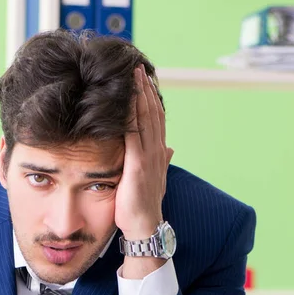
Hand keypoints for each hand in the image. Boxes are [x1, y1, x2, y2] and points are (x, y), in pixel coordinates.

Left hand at [115, 64, 173, 240]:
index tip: (143, 79)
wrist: (145, 226)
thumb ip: (158, 160)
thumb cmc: (142, 205)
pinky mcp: (138, 167)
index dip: (150, 98)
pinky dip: (131, 118)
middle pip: (152, 114)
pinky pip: (134, 137)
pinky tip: (125, 103)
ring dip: (140, 97)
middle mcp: (157, 152)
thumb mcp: (152, 178)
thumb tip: (169, 148)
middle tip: (137, 67)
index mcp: (158, 153)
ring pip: (146, 121)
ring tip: (133, 77)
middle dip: (145, 90)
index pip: (155, 119)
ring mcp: (149, 159)